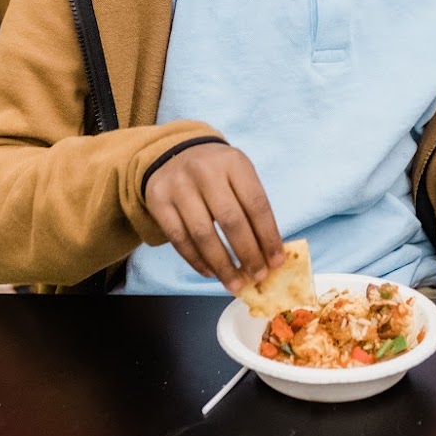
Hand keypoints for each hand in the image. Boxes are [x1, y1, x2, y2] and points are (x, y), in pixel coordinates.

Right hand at [144, 143, 284, 292]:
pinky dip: (197, 261)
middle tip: (258, 276)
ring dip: (222, 265)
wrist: (174, 153)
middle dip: (248, 254)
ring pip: (203, 234)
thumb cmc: (217, 173)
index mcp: (233, 163)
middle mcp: (205, 171)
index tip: (276, 261)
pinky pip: (179, 239)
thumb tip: (269, 254)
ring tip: (234, 283)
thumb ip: (252, 208)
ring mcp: (179, 186)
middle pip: (230, 221)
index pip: (256, 204)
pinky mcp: (159, 202)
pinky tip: (211, 272)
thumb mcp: (238, 175)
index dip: (268, 236)